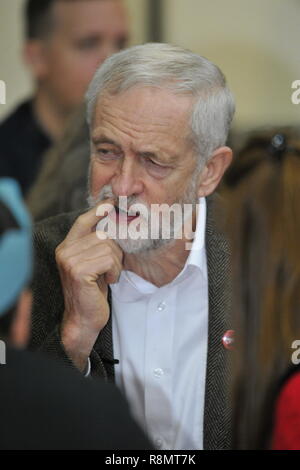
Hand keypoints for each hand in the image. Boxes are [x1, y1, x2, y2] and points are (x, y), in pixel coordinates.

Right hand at [55, 200, 122, 370]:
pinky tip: (107, 281)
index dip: (98, 210)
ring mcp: (69, 260)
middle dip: (115, 251)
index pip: (83, 221)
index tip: (112, 202)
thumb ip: (97, 245)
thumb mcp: (94, 263)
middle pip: (103, 235)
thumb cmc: (92, 292)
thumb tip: (116, 221)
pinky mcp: (78, 271)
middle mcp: (64, 251)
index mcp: (66, 247)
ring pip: (108, 248)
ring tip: (108, 276)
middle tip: (112, 268)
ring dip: (116, 264)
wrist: (84, 319)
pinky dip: (114, 271)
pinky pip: (109, 260)